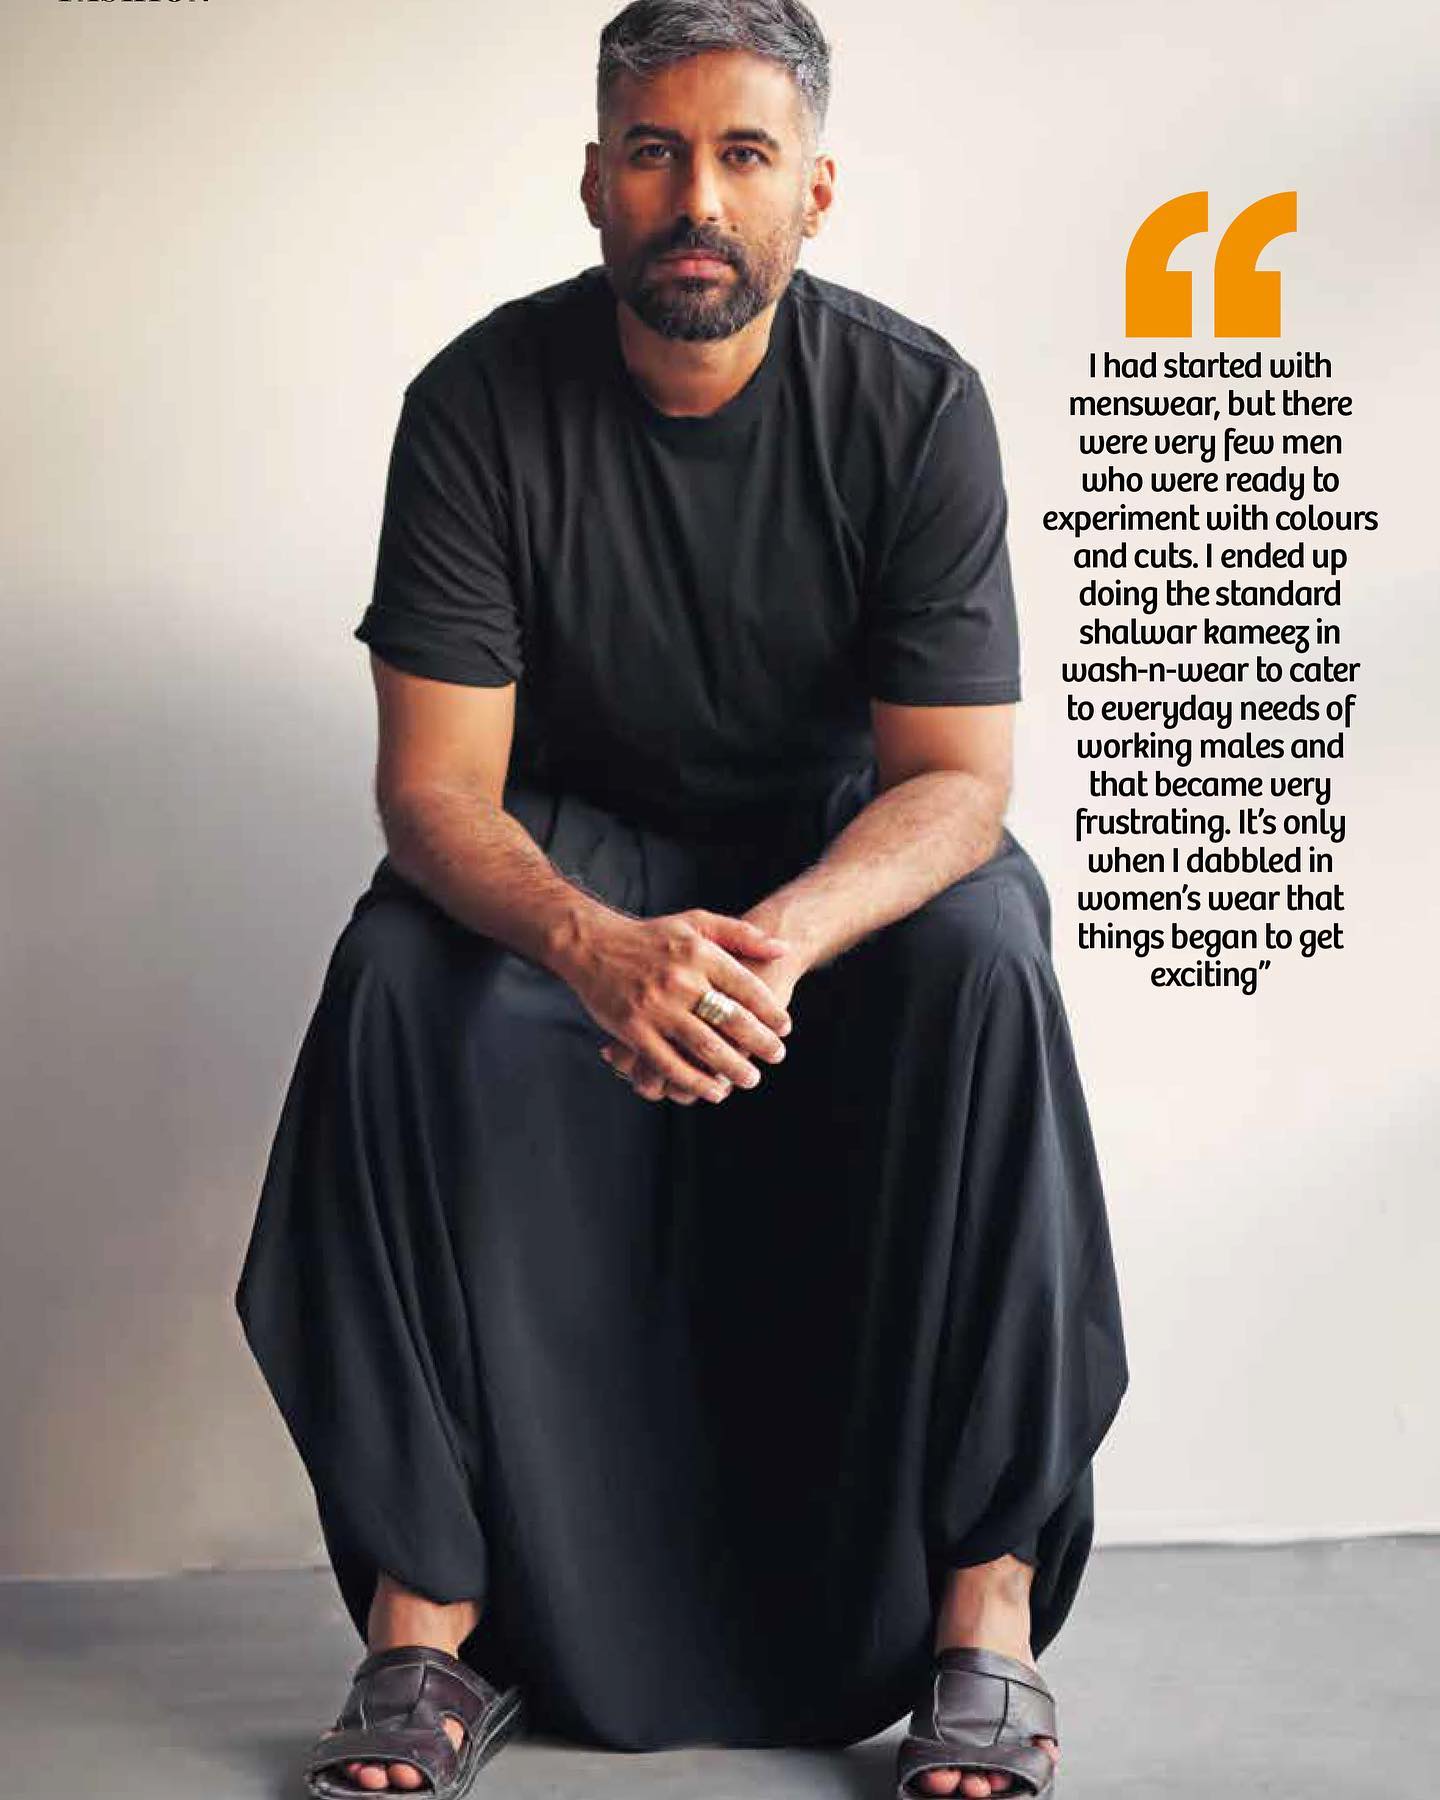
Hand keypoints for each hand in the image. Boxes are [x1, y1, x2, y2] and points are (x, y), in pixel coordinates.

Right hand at [560, 908, 795, 1104]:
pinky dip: (695, 1081)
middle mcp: (679, 979)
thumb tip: (782, 948)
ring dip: (733, 1068)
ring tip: (751, 1078)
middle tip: (777, 1057)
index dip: (770, 1011)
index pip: (746, 987)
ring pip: (704, 1046)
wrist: (592, 943)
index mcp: (698, 953)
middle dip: (760, 1043)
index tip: (784, 1028)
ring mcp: (655, 1007)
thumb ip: (740, 934)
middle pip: (731, 1019)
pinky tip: (714, 1090)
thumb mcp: (697, 922)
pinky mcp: (633, 1029)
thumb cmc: (651, 935)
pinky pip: (669, 1063)